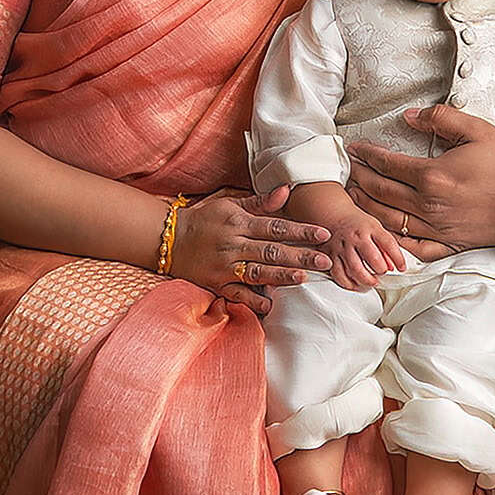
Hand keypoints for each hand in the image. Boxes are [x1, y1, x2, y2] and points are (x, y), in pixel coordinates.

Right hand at [170, 186, 331, 315]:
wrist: (169, 239)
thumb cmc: (205, 219)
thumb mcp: (230, 204)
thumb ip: (260, 202)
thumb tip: (286, 190)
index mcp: (239, 223)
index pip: (276, 227)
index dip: (301, 231)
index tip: (323, 235)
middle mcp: (233, 245)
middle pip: (272, 251)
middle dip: (300, 256)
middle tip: (325, 261)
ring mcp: (225, 266)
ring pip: (258, 272)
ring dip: (282, 276)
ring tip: (304, 278)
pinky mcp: (216, 284)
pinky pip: (237, 294)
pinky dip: (253, 299)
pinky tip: (271, 304)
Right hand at [320, 209, 409, 290]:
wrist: (332, 214)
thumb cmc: (357, 224)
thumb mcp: (375, 228)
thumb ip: (385, 247)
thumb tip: (393, 267)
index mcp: (370, 228)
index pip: (389, 244)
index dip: (398, 259)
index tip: (402, 268)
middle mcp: (356, 237)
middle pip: (373, 259)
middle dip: (381, 270)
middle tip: (382, 272)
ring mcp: (342, 247)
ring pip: (356, 270)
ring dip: (367, 280)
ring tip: (372, 281)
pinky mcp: (331, 256)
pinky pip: (339, 275)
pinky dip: (349, 283)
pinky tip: (356, 283)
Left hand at [346, 104, 494, 256]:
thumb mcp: (478, 130)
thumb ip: (441, 118)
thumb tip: (410, 117)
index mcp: (433, 176)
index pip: (387, 164)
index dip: (367, 155)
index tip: (354, 149)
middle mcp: (429, 205)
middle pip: (381, 193)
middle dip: (360, 179)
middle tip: (348, 170)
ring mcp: (438, 228)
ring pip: (389, 220)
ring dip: (366, 207)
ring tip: (353, 196)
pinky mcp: (450, 244)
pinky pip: (414, 247)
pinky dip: (393, 240)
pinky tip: (383, 231)